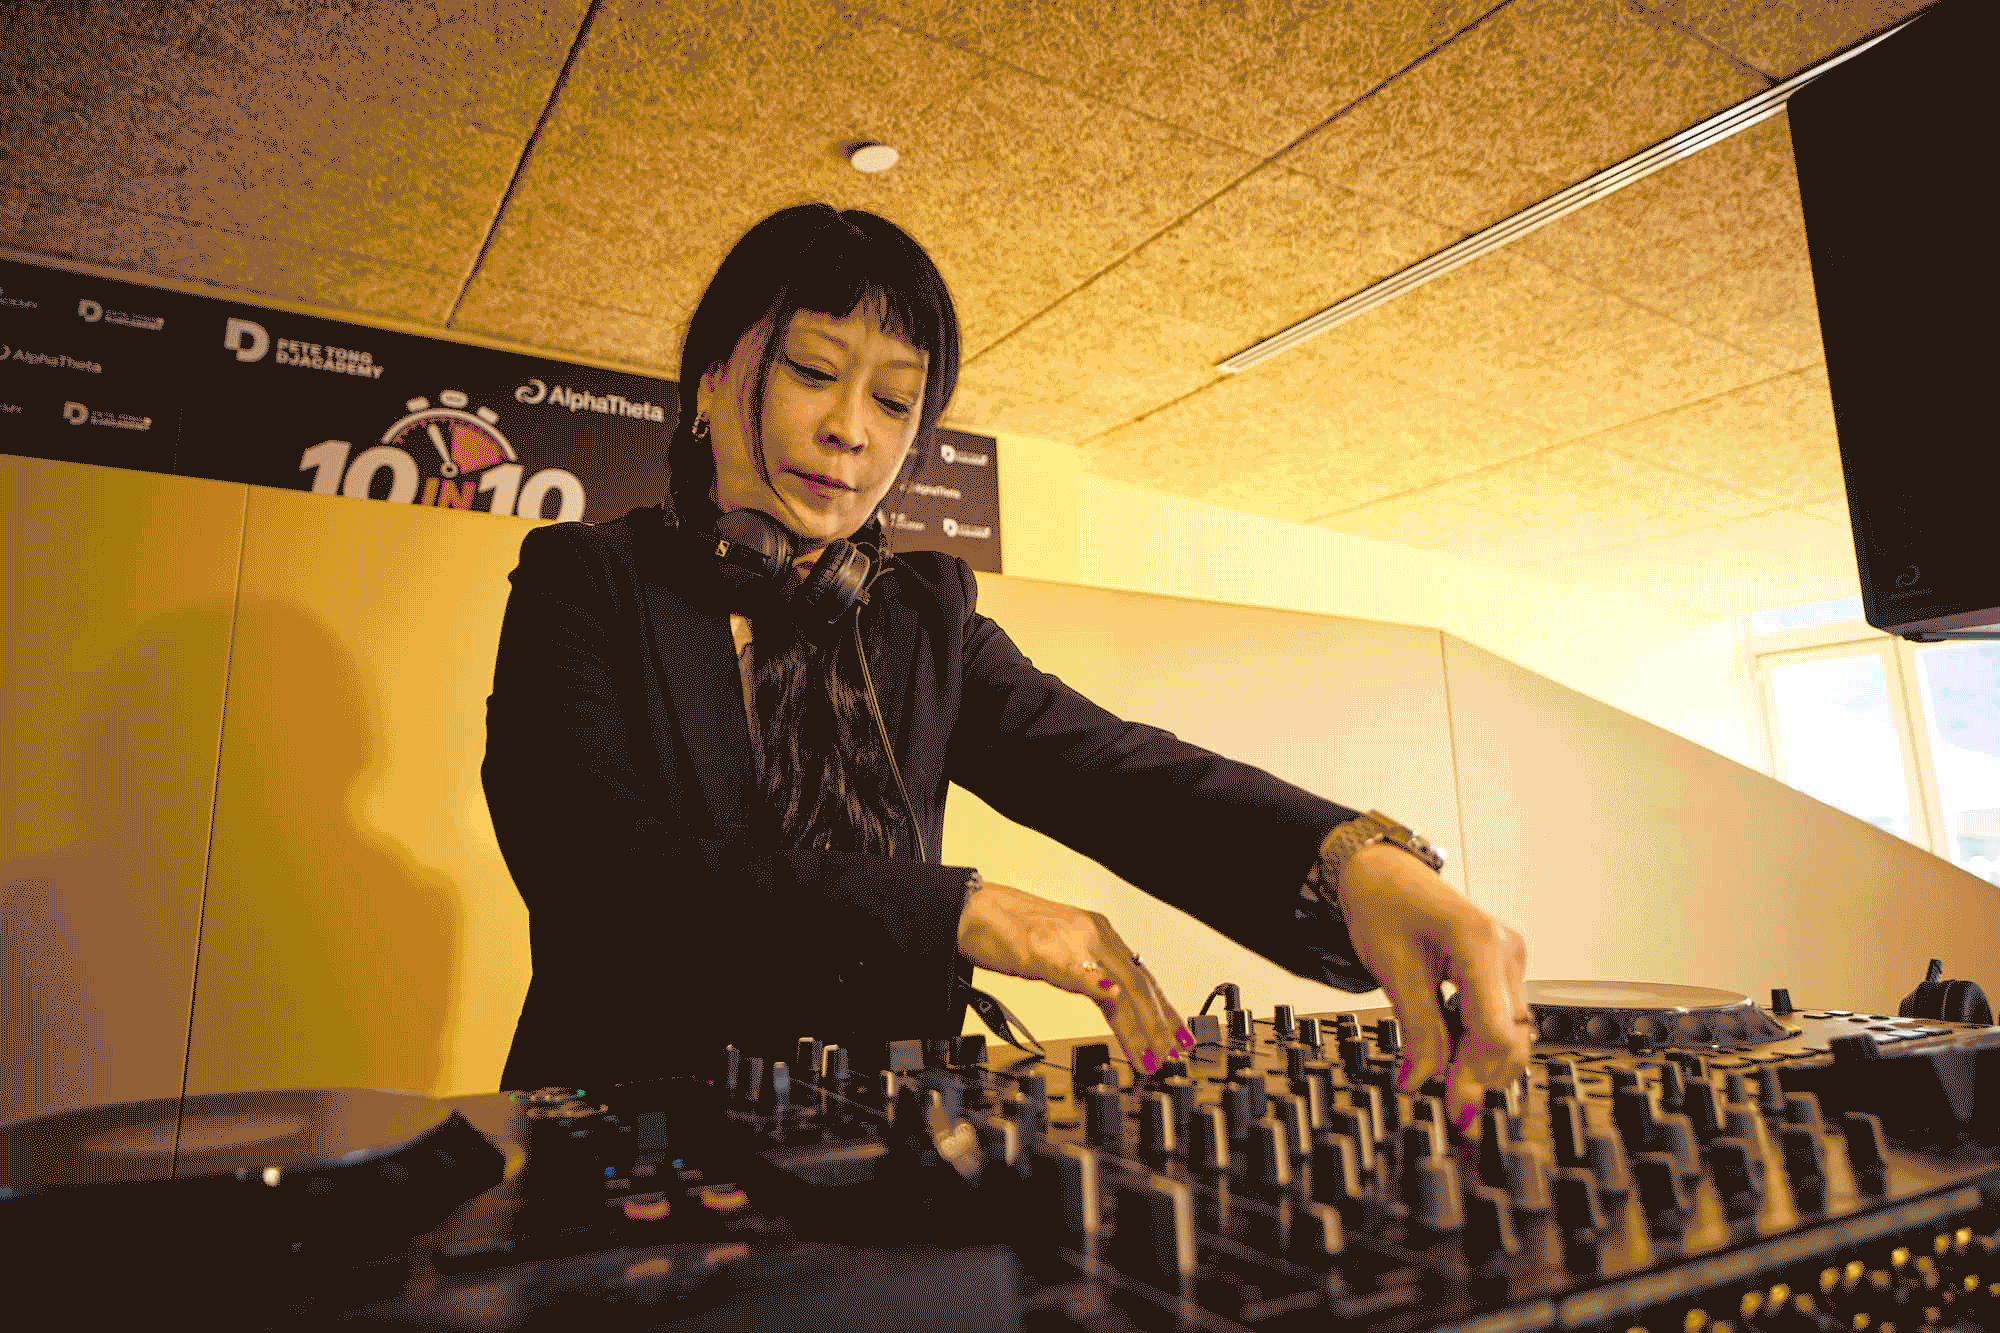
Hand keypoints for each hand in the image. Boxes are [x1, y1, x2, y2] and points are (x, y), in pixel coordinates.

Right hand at [957, 880, 1190, 1076]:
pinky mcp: (1045, 949)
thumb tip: (1111, 996)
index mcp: (1099, 934)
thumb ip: (1087, 971)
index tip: (1180, 1036)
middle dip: (1160, 1025)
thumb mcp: (1062, 952)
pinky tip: (1111, 999)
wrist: (972, 909)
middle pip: (1139, 984)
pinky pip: (1076, 970)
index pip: (1142, 977)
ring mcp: (1071, 941)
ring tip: (1152, 1054)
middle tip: (1175, 1056)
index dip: (1163, 1009)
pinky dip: (1096, 985)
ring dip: (1139, 1023)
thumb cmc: (1009, 931)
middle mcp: (1093, 934)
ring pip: (1118, 985)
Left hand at [1333, 840, 1531, 1136]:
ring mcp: (1510, 958)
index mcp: (1480, 942)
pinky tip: (1449, 1048)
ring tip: (1442, 1077)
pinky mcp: (1504, 967)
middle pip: (1512, 1038)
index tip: (1458, 1111)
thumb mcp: (1391, 970)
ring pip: (1512, 1033)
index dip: (1478, 1079)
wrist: (1383, 874)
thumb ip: (1415, 1029)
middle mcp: (1506, 950)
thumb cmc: (1383, 906)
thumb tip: (1422, 1081)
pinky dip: (1479, 1041)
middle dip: (1482, 1077)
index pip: (1496, 1032)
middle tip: (1450, 1109)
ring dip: (1481, 1062)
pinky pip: (1502, 1018)